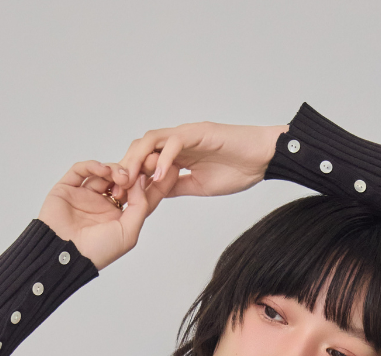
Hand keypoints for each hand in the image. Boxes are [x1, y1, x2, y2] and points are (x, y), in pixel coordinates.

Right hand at [36, 159, 180, 270]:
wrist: (65, 255)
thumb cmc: (97, 252)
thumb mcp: (128, 233)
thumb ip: (140, 206)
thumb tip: (143, 180)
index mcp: (120, 217)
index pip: (141, 194)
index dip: (155, 182)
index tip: (171, 168)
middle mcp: (104, 204)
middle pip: (125, 179)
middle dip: (139, 169)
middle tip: (151, 159)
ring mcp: (86, 195)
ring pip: (105, 172)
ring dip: (117, 169)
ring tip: (123, 177)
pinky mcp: (68, 188)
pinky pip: (81, 170)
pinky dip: (93, 166)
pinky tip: (104, 171)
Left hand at [110, 121, 288, 199]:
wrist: (263, 159)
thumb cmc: (238, 170)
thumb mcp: (199, 186)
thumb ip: (176, 186)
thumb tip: (153, 194)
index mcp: (177, 154)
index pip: (145, 161)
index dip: (132, 177)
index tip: (120, 197)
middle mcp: (178, 141)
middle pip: (141, 147)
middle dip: (126, 167)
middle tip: (117, 189)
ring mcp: (187, 135)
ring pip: (151, 140)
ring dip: (138, 159)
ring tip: (132, 181)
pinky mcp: (199, 132)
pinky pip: (174, 142)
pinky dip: (163, 159)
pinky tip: (158, 176)